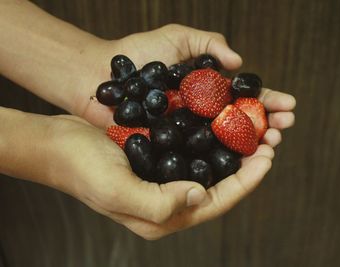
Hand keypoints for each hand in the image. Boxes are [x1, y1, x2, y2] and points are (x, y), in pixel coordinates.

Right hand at [40, 115, 273, 238]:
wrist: (59, 144)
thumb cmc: (82, 169)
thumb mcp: (117, 191)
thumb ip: (160, 203)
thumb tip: (200, 195)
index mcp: (163, 216)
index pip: (216, 202)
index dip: (246, 181)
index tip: (268, 158)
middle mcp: (169, 200)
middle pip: (220, 185)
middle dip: (247, 164)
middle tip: (269, 140)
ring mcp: (166, 178)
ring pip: (211, 167)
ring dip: (233, 149)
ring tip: (256, 130)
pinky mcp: (161, 159)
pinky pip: (195, 150)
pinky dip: (212, 138)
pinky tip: (224, 122)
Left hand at [75, 24, 294, 146]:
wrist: (99, 77)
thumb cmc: (136, 56)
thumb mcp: (176, 38)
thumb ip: (208, 43)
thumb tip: (239, 62)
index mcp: (207, 90)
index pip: (245, 97)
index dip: (268, 101)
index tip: (288, 106)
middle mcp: (202, 114)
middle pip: (242, 122)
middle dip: (267, 125)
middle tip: (283, 129)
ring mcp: (188, 133)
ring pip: (226, 143)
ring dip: (252, 144)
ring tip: (271, 143)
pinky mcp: (172, 148)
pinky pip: (200, 156)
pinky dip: (221, 159)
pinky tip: (241, 161)